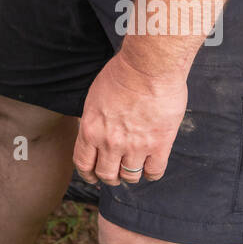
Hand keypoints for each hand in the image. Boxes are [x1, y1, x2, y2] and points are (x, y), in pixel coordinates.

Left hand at [74, 52, 186, 185]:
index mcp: (90, 130)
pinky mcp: (159, 144)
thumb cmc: (122, 74)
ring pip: (129, 176)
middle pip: (106, 174)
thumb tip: (96, 131)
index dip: (88, 174)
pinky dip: (151, 174)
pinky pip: (154, 172)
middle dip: (109, 177)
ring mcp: (135, 146)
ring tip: (134, 169)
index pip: (83, 164)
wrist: (149, 66)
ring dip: (130, 175)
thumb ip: (95, 120)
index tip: (93, 175)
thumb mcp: (94, 98)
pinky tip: (151, 167)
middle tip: (115, 174)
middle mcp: (110, 142)